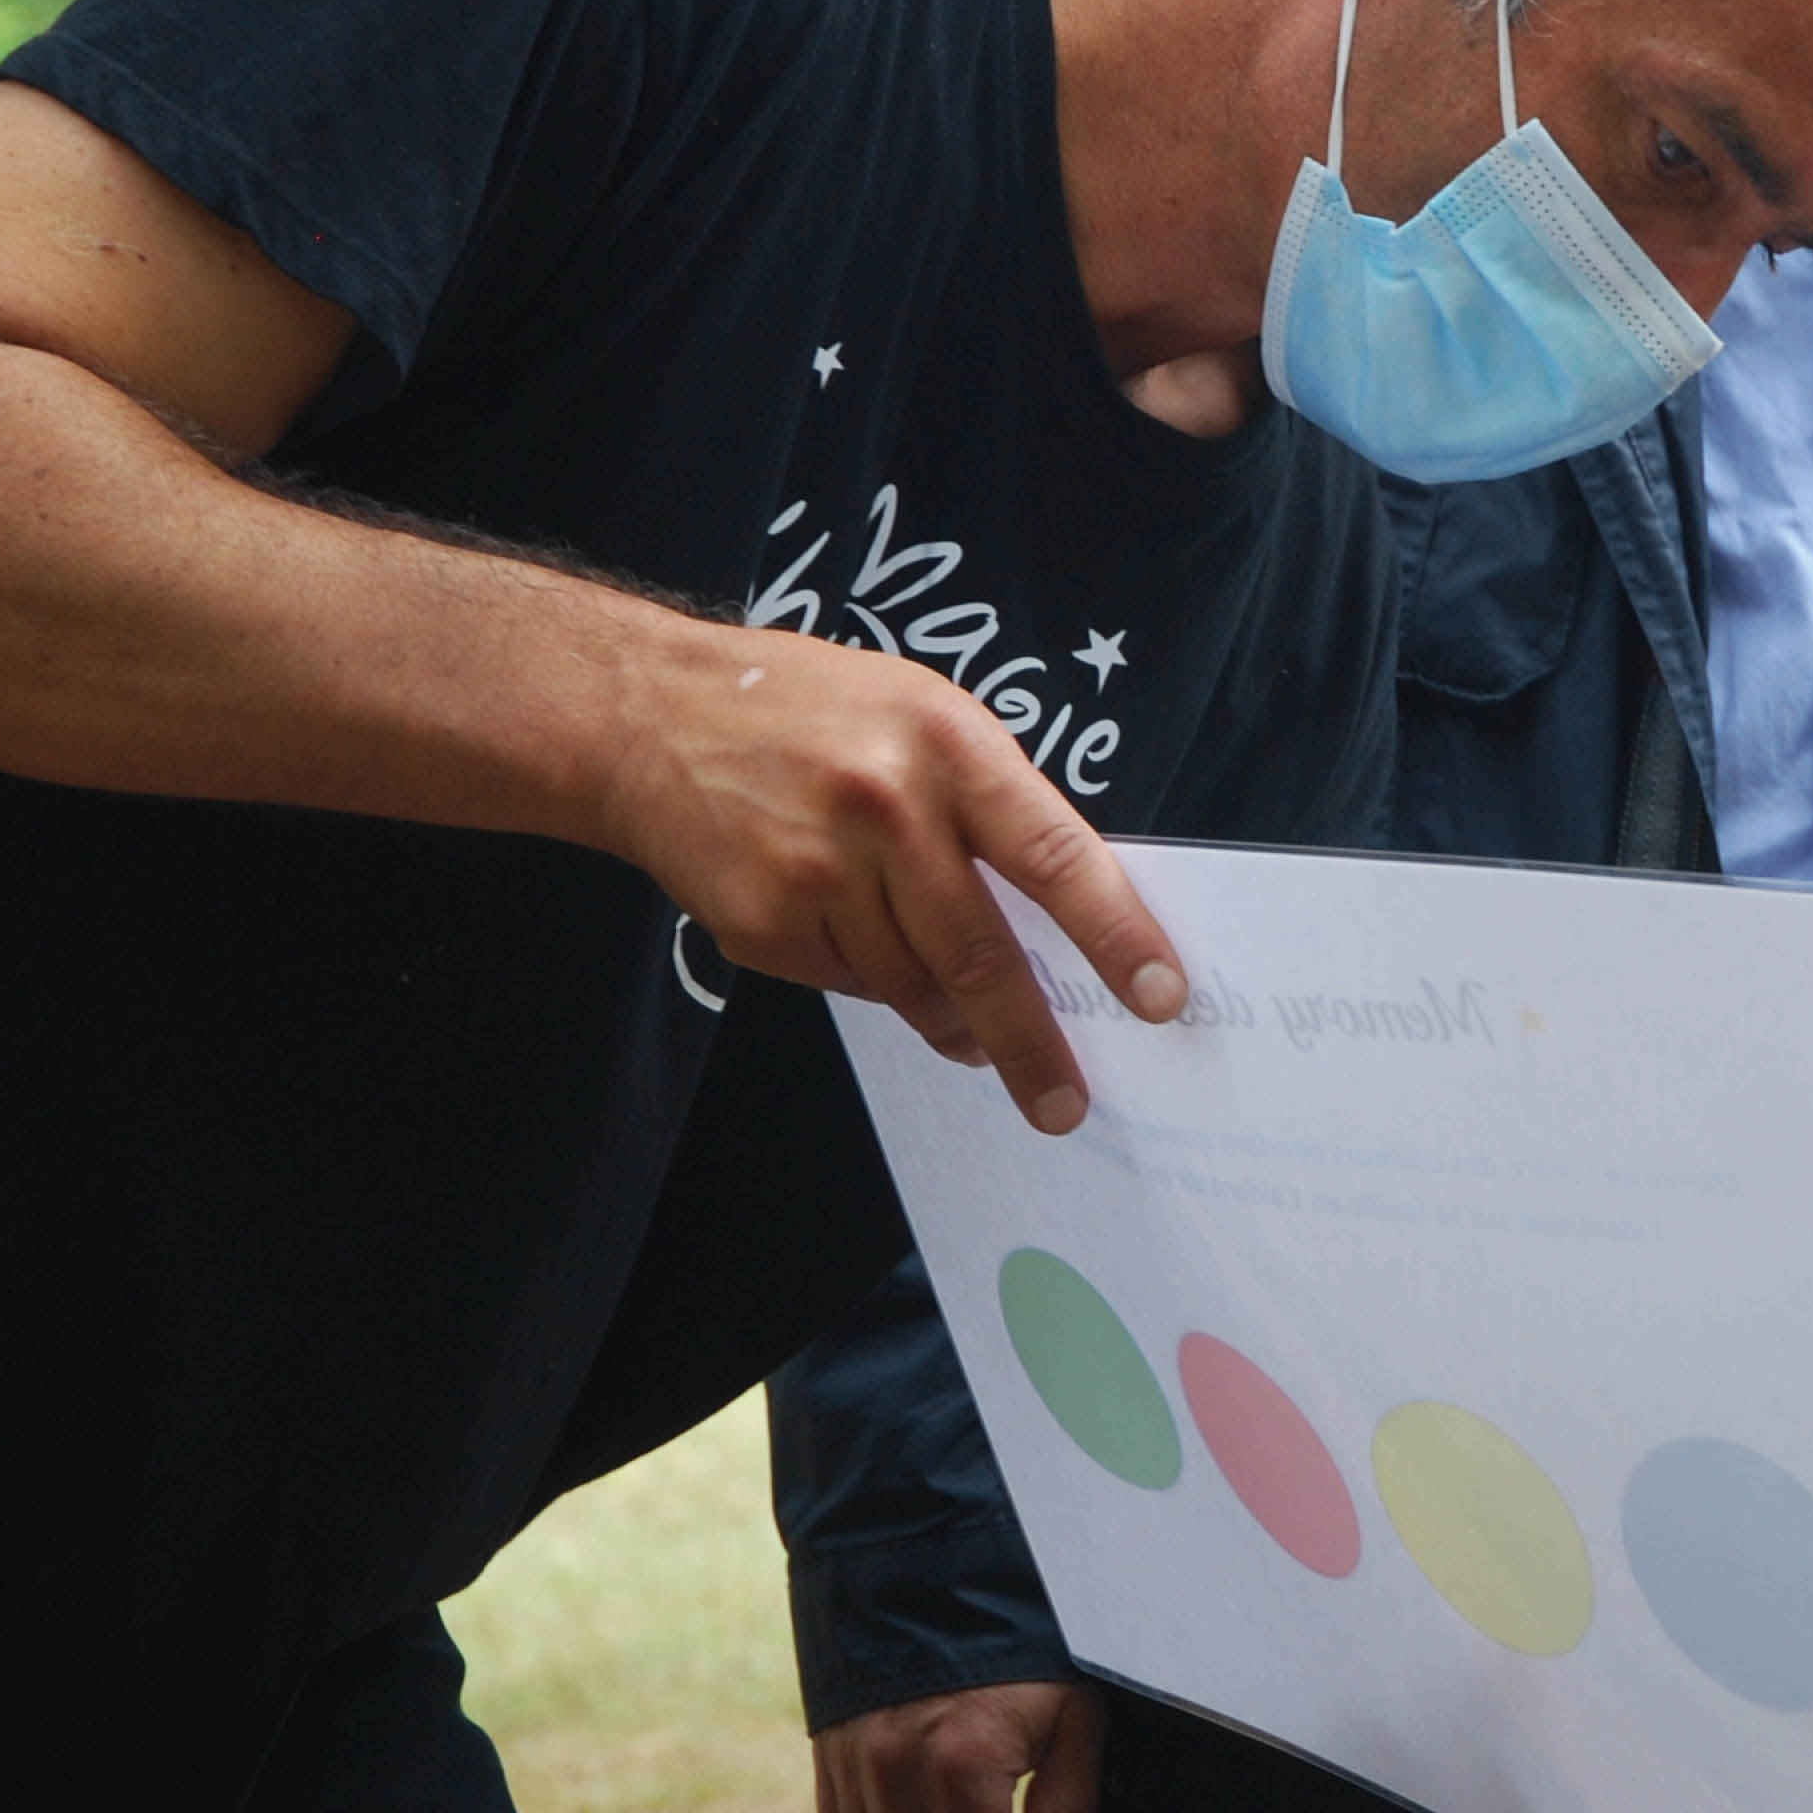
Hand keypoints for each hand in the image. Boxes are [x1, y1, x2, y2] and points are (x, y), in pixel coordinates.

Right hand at [598, 626, 1184, 1133]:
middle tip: (1066, 1103)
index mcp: (949, 744)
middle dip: (1032, 1042)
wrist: (651, 716)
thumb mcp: (925, 715)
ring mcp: (818, 870)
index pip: (1052, 854)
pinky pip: (849, 984)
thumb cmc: (811, 710)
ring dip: (953, 1021)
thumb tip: (1062, 918)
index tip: (1161, 995)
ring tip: (974, 1035)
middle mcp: (886, 807)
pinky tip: (858, 941)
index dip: (1114, 933)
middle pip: (981, 952)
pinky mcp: (763, 922)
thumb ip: (991, 804)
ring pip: (914, 983)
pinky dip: (872, 983)